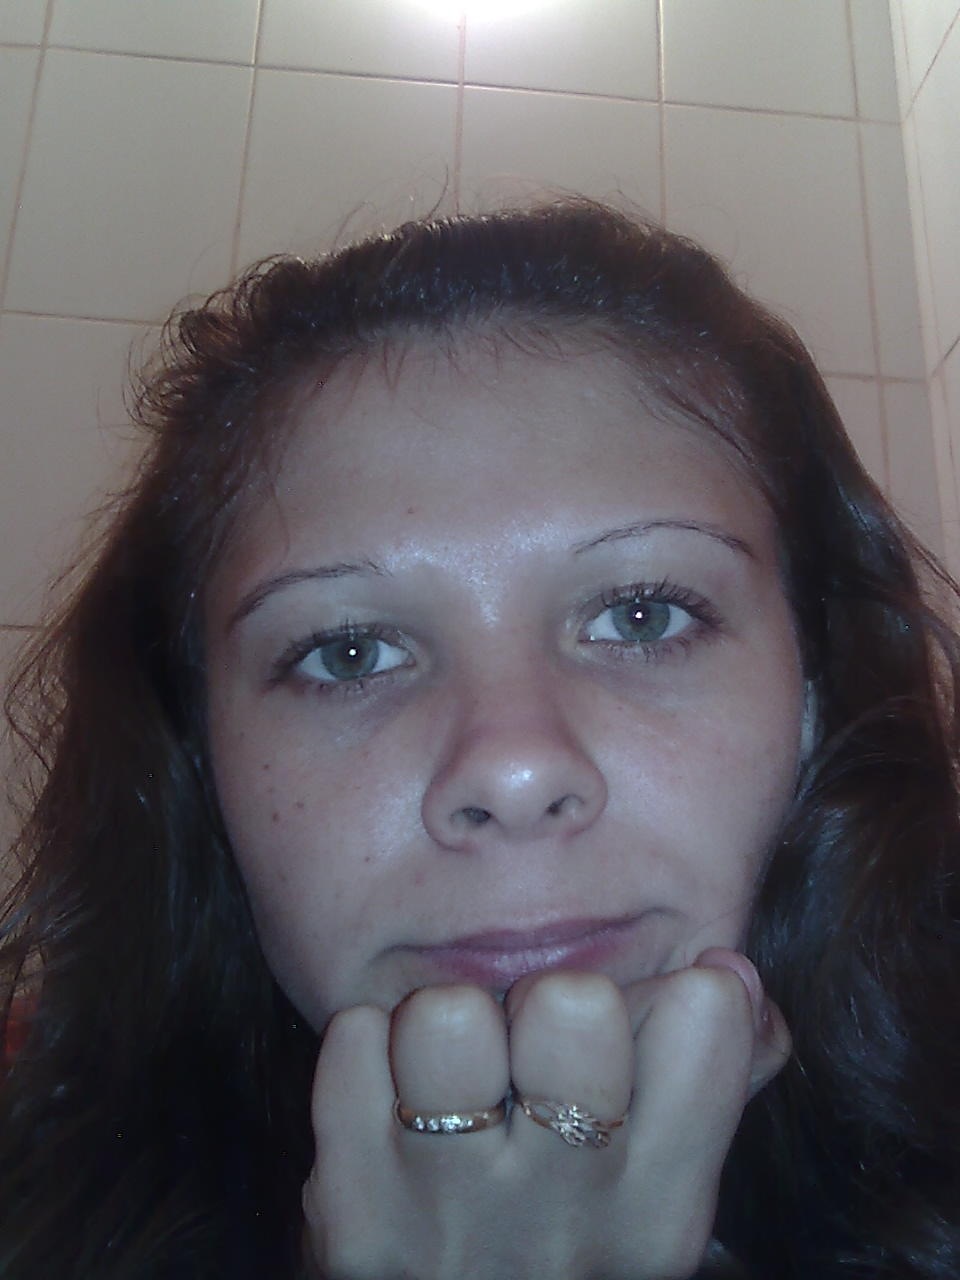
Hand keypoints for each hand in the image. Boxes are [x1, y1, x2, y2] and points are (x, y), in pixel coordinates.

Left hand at [301, 951, 789, 1279]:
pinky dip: (366, 1046)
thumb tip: (728, 970)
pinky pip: (355, 1039)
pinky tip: (384, 1098)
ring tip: (449, 1076)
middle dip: (545, 1001)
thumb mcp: (652, 1194)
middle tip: (527, 1055)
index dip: (663, 996)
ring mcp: (450, 1216)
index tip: (630, 1034)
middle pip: (572, 1002)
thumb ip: (711, 1077)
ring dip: (445, 1022)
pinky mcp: (352, 1214)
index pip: (703, 1013)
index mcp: (661, 1206)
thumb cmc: (556, 1251)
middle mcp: (564, 1215)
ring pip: (448, 1017)